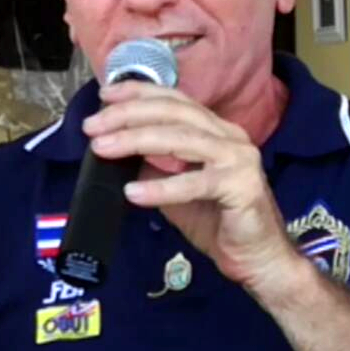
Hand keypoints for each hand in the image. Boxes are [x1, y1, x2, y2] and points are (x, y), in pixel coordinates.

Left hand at [83, 80, 304, 292]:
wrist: (256, 258)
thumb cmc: (217, 221)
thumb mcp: (174, 189)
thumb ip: (153, 166)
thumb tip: (115, 147)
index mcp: (215, 130)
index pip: (174, 100)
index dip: (138, 92)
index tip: (105, 94)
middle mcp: (229, 136)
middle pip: (174, 113)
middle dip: (128, 115)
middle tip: (93, 125)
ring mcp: (239, 158)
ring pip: (182, 139)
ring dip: (137, 140)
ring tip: (103, 148)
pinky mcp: (242, 186)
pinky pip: (196, 183)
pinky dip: (161, 188)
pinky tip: (133, 192)